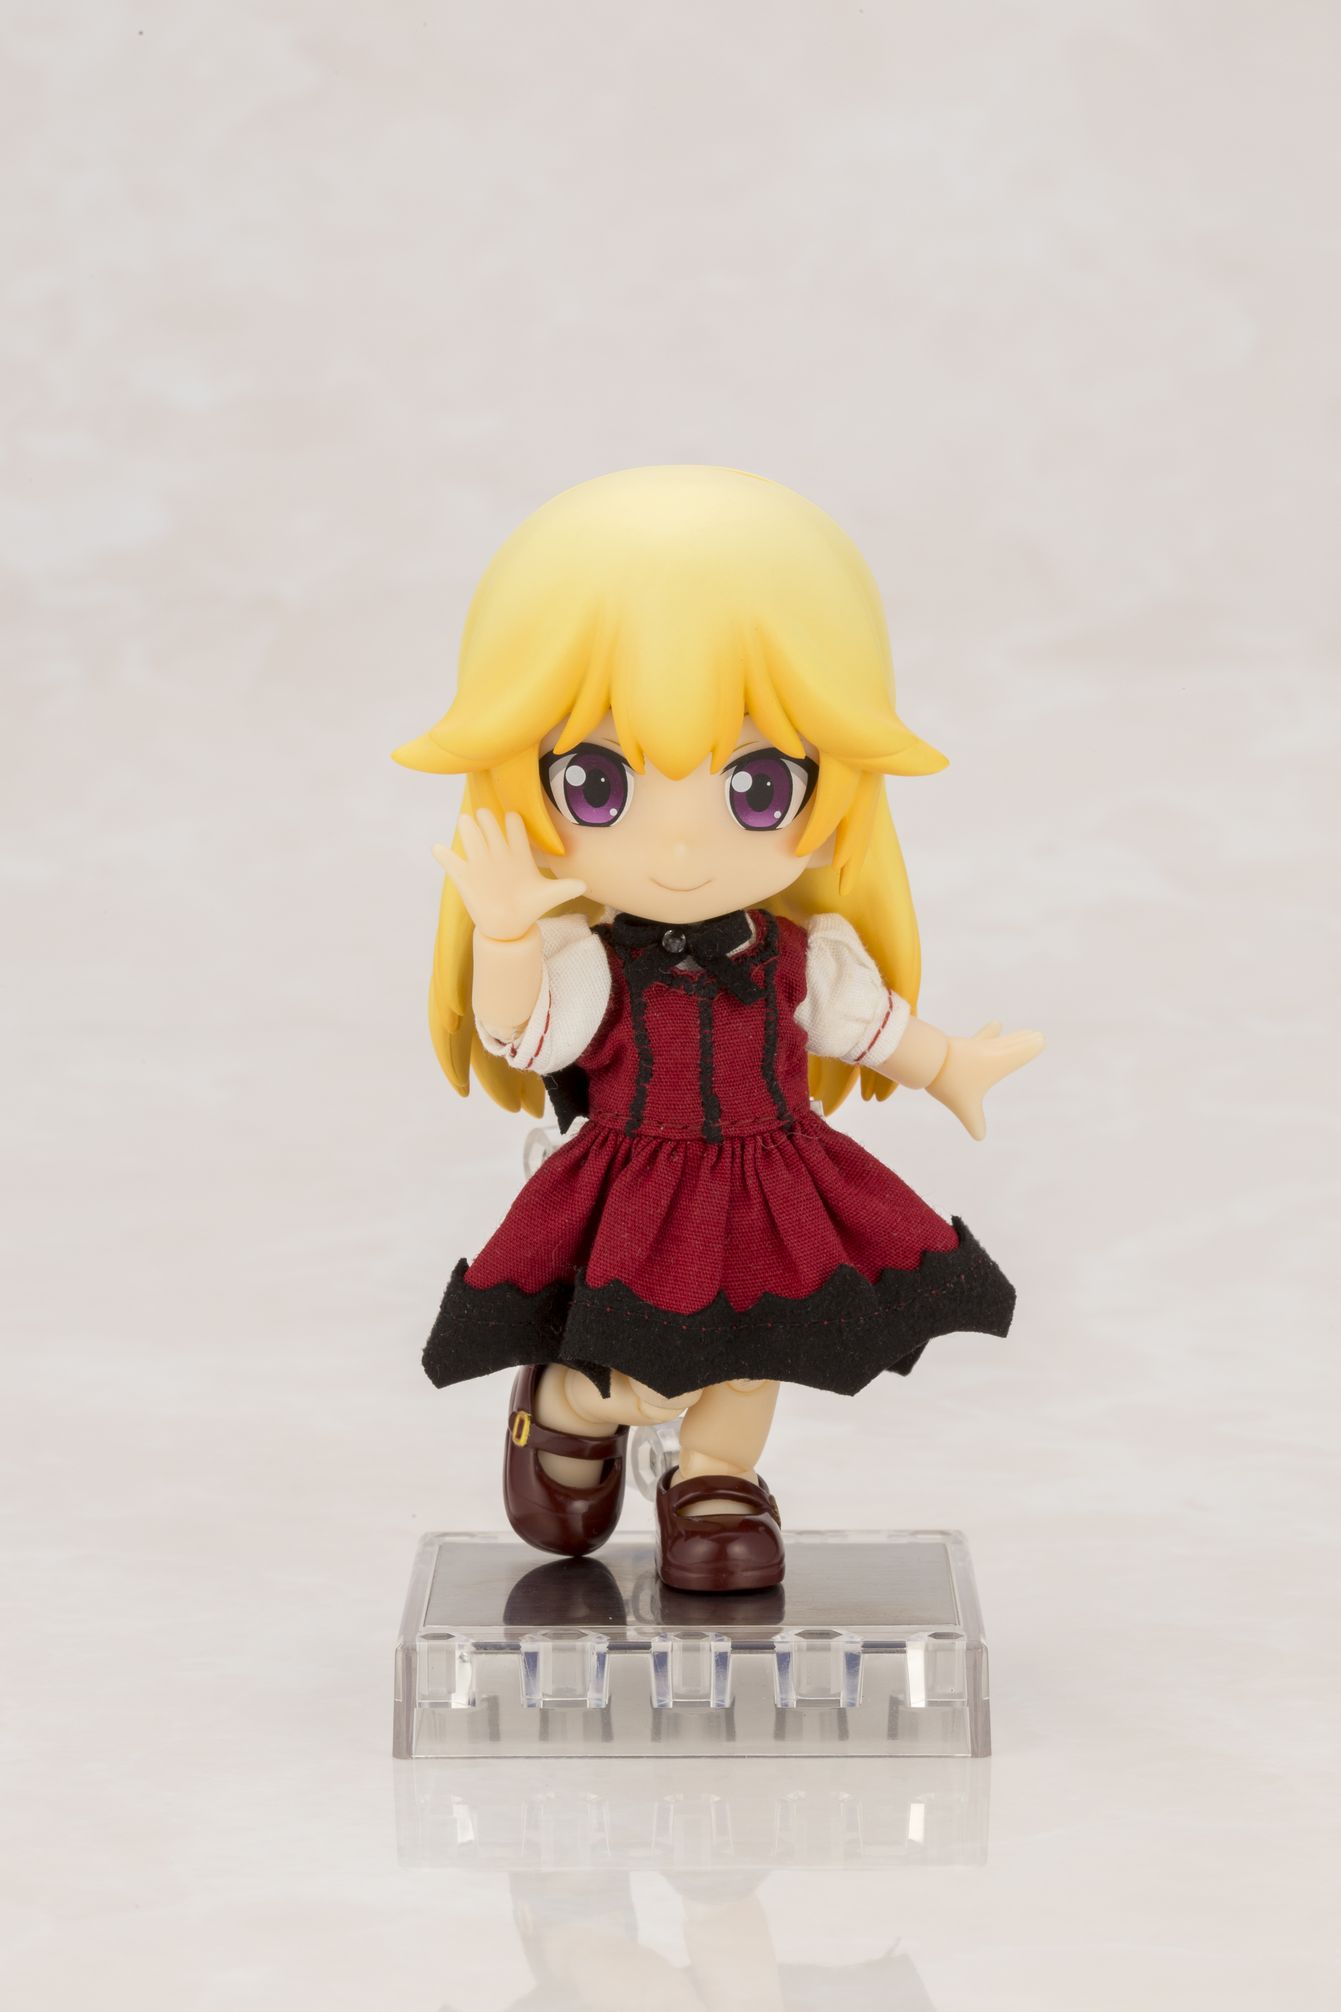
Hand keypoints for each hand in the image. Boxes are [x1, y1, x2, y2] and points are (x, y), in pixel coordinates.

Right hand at [433, 809, 585, 941]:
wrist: (510, 925)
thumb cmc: (530, 906)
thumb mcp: (549, 896)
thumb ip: (564, 888)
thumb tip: (585, 884)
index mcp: (518, 853)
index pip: (516, 829)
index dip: (514, 823)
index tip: (513, 818)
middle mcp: (498, 853)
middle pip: (491, 827)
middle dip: (487, 819)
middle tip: (484, 814)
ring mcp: (480, 863)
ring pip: (471, 837)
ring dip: (467, 829)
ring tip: (466, 822)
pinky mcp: (465, 877)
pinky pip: (452, 862)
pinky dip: (444, 855)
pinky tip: (440, 849)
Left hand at [926, 1021, 1044, 1140]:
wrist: (926, 1057)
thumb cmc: (951, 1081)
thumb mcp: (965, 1107)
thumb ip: (974, 1121)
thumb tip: (979, 1136)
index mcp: (998, 1061)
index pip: (1020, 1052)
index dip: (1029, 1046)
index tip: (1040, 1039)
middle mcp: (988, 1050)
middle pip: (1009, 1043)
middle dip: (1021, 1041)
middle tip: (1034, 1035)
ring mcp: (972, 1046)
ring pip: (990, 1039)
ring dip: (996, 1035)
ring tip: (997, 1024)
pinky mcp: (957, 1046)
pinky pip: (972, 1040)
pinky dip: (977, 1036)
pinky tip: (968, 1037)